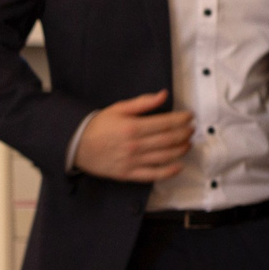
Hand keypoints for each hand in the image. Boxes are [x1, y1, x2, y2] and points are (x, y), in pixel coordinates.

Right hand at [74, 91, 193, 182]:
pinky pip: (152, 175)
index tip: (189, 116)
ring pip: (164, 157)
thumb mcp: (119, 108)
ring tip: (188, 144)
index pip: (165, 123)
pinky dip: (168, 172)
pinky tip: (178, 166)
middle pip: (168, 140)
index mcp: (133, 127)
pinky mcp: (128, 174)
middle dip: (184, 134)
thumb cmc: (99, 125)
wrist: (77, 145)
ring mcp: (132, 161)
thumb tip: (163, 95)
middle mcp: (135, 145)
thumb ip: (143, 103)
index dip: (181, 120)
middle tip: (191, 129)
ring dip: (180, 150)